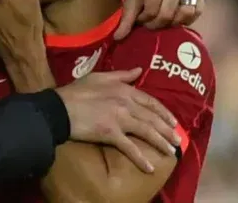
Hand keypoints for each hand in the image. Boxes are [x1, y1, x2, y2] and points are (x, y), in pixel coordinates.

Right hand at [55, 68, 180, 172]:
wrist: (60, 107)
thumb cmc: (76, 91)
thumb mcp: (99, 77)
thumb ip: (121, 74)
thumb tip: (139, 70)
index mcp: (123, 89)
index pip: (150, 101)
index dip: (163, 112)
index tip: (173, 122)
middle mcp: (125, 103)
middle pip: (152, 118)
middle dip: (167, 130)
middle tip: (177, 141)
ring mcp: (119, 118)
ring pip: (146, 131)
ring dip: (160, 143)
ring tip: (171, 153)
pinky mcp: (110, 133)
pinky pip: (130, 148)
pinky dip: (140, 159)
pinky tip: (149, 168)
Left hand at [114, 0, 203, 38]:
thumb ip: (127, 15)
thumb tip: (118, 37)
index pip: (151, 11)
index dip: (142, 19)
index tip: (138, 18)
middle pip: (167, 15)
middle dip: (155, 23)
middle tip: (148, 20)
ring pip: (184, 14)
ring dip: (171, 22)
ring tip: (162, 19)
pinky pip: (196, 11)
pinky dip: (186, 18)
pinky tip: (175, 16)